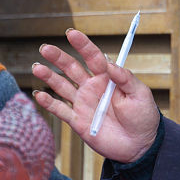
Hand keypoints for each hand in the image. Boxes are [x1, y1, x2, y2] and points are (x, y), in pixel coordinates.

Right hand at [32, 28, 158, 163]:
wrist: (140, 146)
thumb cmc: (143, 117)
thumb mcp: (140, 94)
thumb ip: (125, 78)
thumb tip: (110, 63)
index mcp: (107, 78)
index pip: (92, 57)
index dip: (82, 44)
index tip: (71, 33)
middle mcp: (92, 87)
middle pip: (71, 68)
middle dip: (58, 57)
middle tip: (45, 48)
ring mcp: (83, 103)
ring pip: (62, 86)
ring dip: (49, 77)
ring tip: (37, 67)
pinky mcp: (78, 121)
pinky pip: (60, 110)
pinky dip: (49, 103)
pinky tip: (38, 94)